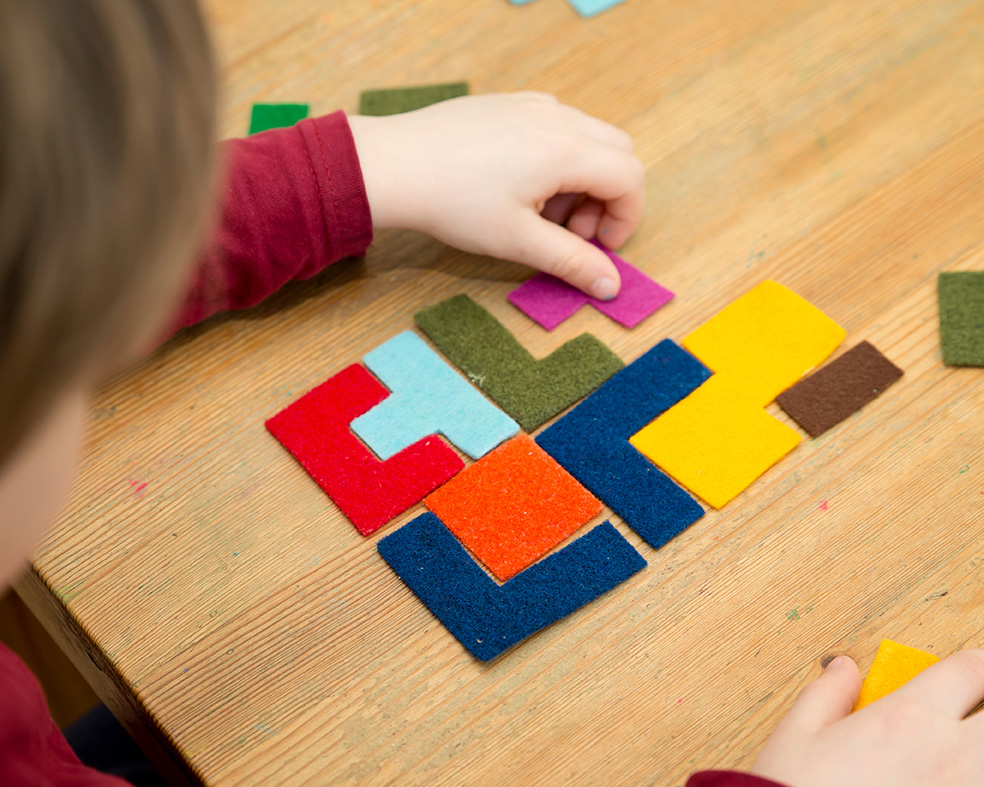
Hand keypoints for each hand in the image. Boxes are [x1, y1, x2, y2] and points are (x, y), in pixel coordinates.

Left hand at [348, 92, 644, 298]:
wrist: (394, 165)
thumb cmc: (453, 203)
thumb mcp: (518, 241)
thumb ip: (571, 261)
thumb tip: (610, 286)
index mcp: (566, 150)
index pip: (630, 178)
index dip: (626, 219)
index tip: (599, 248)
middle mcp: (557, 118)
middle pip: (617, 152)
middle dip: (607, 197)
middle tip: (570, 232)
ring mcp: (531, 105)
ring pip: (588, 137)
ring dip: (582, 179)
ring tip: (539, 213)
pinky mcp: (508, 103)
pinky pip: (556, 125)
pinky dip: (557, 157)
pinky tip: (518, 184)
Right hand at [750, 651, 983, 786]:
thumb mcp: (799, 734)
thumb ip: (829, 693)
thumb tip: (843, 669)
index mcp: (909, 717)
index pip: (970, 670)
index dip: (977, 662)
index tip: (972, 667)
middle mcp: (949, 754)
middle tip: (976, 705)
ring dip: (980, 751)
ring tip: (961, 752)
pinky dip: (970, 781)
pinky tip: (951, 779)